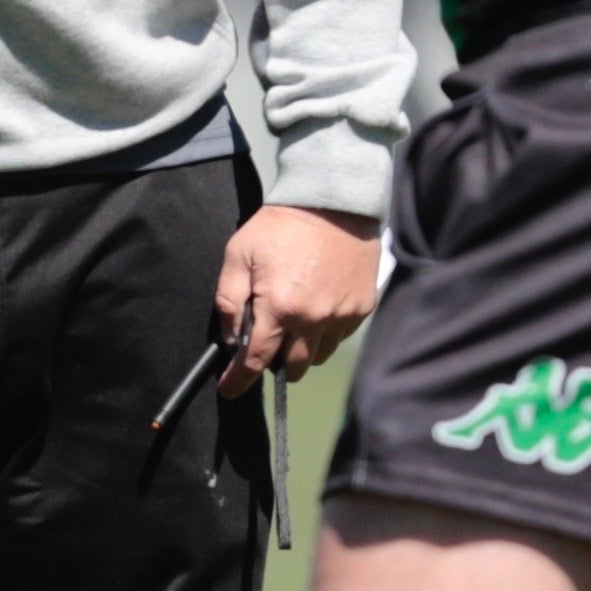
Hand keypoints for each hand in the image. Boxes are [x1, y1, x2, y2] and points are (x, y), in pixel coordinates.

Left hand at [218, 203, 382, 386]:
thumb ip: (229, 301)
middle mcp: (314, 319)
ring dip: (301, 351)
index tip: (229, 390)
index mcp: (280, 308)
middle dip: (274, 363)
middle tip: (267, 342)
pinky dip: (325, 333)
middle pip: (292, 367)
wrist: (331, 200)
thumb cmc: (279, 226)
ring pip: (318, 356)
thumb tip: (230, 339)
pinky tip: (317, 309)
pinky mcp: (362, 307)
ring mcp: (342, 315)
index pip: (256, 361)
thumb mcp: (238, 255)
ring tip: (293, 324)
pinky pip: (339, 337)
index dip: (239, 380)